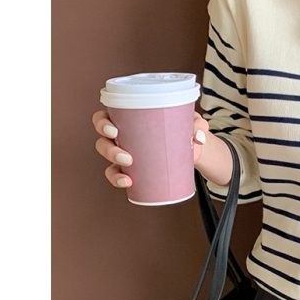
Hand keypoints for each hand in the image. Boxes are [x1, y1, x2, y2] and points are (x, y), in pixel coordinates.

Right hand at [92, 109, 209, 189]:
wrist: (192, 149)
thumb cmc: (184, 127)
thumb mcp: (192, 122)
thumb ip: (197, 124)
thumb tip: (197, 136)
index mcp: (129, 118)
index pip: (105, 117)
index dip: (101, 123)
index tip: (114, 130)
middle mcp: (122, 135)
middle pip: (103, 140)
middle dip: (108, 148)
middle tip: (126, 155)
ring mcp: (125, 152)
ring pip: (108, 159)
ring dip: (113, 164)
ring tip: (129, 168)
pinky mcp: (132, 169)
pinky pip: (117, 175)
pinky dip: (118, 179)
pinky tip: (128, 183)